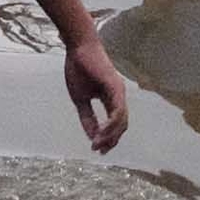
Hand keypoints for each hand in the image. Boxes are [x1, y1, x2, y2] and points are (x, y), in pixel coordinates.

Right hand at [64, 37, 131, 153]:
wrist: (78, 47)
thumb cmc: (78, 69)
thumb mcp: (80, 99)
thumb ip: (87, 117)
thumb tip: (92, 137)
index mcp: (111, 98)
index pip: (115, 123)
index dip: (108, 138)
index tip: (97, 150)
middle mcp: (119, 96)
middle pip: (121, 125)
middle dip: (111, 140)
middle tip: (99, 151)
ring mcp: (119, 91)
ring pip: (121, 120)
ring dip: (110, 135)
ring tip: (98, 145)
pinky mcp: (115, 87)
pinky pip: (117, 111)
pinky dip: (111, 124)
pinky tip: (102, 133)